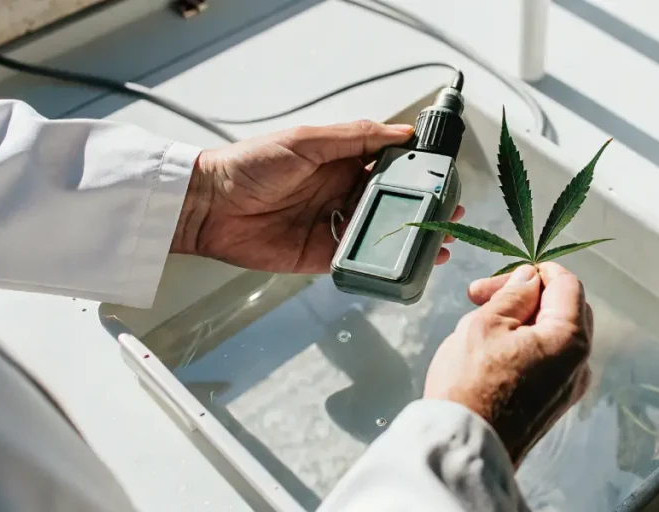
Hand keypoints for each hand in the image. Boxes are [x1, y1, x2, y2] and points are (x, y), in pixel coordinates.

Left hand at [172, 121, 463, 271]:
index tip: (442, 174)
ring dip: (409, 237)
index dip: (416, 170)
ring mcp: (333, 226)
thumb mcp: (306, 140)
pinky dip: (381, 264)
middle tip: (450, 211)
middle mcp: (341, 194)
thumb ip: (355, 137)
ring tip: (439, 241)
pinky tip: (404, 264)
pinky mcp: (321, 256)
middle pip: (392, 202)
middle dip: (422, 207)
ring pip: (381, 233)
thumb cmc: (249, 165)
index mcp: (340, 163)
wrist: (208, 206)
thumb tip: (401, 133)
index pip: (389, 166)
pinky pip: (358, 261)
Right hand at [424, 263, 593, 465]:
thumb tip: (530, 279)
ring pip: (552, 334)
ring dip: (519, 321)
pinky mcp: (553, 403)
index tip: (495, 280)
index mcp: (570, 339)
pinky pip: (546, 360)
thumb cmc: (470, 386)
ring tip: (476, 327)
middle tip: (480, 298)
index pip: (566, 284)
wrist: (464, 448)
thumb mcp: (485, 324)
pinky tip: (489, 353)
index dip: (532, 272)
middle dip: (523, 296)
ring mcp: (568, 386)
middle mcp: (580, 363)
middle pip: (563, 308)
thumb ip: (513, 295)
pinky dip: (523, 346)